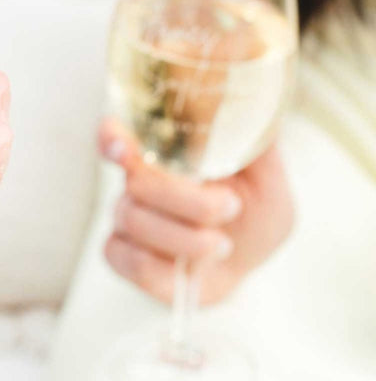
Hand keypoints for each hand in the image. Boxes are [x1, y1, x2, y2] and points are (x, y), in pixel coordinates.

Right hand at [99, 119, 292, 304]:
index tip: (122, 146)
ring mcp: (125, 220)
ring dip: (188, 239)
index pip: (118, 137)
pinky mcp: (122, 258)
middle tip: (230, 207)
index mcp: (163, 156)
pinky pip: (133, 262)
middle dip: (190, 201)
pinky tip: (190, 269)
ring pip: (137, 222)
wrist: (246, 265)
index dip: (111, 138)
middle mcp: (136, 183)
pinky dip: (167, 269)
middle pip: (139, 183)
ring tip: (222, 245)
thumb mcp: (268, 181)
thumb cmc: (251, 216)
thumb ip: (257, 148)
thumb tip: (255, 111)